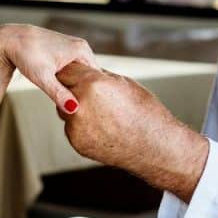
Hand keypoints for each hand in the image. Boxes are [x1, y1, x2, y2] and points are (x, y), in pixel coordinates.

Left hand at [0, 24, 97, 112]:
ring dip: (76, 84)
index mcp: (82, 50)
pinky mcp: (65, 48)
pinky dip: (70, 77)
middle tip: (74, 104)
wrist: (9, 39)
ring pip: (81, 72)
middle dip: (83, 89)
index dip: (90, 92)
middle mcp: (81, 45)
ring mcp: (73, 46)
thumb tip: (74, 109)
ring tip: (67, 96)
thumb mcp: (42, 77)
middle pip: (90, 75)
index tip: (83, 105)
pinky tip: (60, 86)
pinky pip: (74, 67)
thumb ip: (59, 94)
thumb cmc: (24, 54)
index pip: (97, 78)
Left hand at [56, 62, 207, 200]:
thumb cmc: (145, 113)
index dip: (74, 71)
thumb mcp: (123, 84)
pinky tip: (103, 129)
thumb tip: (85, 72)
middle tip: (93, 95)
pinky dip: (83, 126)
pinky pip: (72, 127)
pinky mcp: (76, 142)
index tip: (77, 74)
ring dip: (77, 108)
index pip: (68, 70)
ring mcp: (75, 125)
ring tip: (103, 114)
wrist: (154, 146)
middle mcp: (79, 104)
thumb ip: (99, 77)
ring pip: (65, 110)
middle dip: (73, 89)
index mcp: (91, 84)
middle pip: (63, 89)